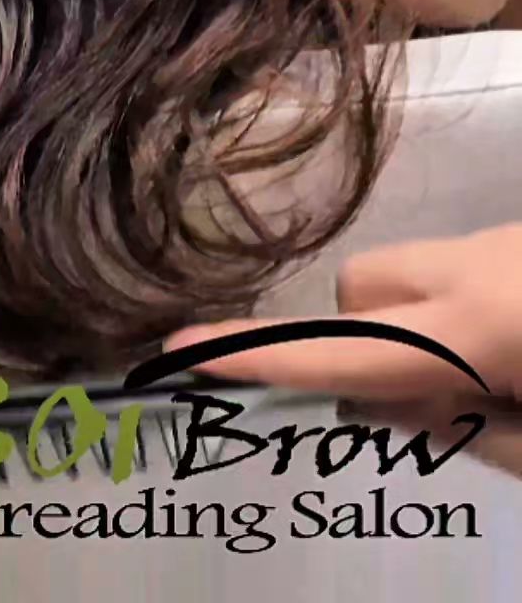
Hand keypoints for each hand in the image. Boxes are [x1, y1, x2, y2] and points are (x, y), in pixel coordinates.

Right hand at [169, 225, 521, 403]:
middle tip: (439, 398)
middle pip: (362, 285)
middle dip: (369, 336)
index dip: (261, 356)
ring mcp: (499, 238)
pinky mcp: (519, 235)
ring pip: (414, 271)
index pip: (346, 353)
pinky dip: (472, 310)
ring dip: (425, 321)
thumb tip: (386, 406)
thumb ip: (455, 433)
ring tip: (495, 374)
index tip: (180, 348)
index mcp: (475, 328)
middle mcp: (474, 264)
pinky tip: (517, 345)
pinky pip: (465, 267)